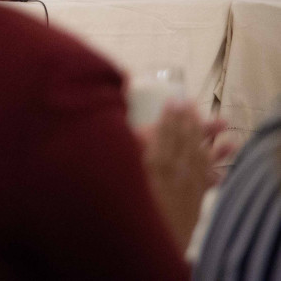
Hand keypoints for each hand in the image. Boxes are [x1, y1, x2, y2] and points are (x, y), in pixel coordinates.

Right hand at [141, 102, 228, 247]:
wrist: (149, 242)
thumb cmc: (129, 206)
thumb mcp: (121, 174)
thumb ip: (128, 151)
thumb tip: (128, 131)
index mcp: (154, 163)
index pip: (166, 133)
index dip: (170, 116)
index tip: (174, 101)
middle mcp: (175, 171)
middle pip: (185, 140)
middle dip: (189, 121)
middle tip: (190, 105)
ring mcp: (188, 185)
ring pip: (200, 156)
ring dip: (209, 139)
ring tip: (220, 126)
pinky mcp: (195, 200)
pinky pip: (208, 179)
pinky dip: (216, 169)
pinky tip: (222, 163)